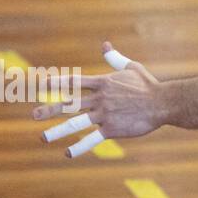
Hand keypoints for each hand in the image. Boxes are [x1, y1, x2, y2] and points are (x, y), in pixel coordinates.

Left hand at [34, 41, 163, 156]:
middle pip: (70, 104)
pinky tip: (67, 153)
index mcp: (104, 83)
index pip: (76, 82)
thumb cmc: (148, 84)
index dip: (59, 82)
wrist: (163, 103)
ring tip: (42, 137)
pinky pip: (92, 139)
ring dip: (58, 130)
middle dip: (50, 109)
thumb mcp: (131, 68)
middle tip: (34, 115)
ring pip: (76, 123)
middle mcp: (100, 99)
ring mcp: (105, 114)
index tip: (42, 84)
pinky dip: (79, 146)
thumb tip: (105, 45)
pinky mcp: (112, 129)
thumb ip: (115, 59)